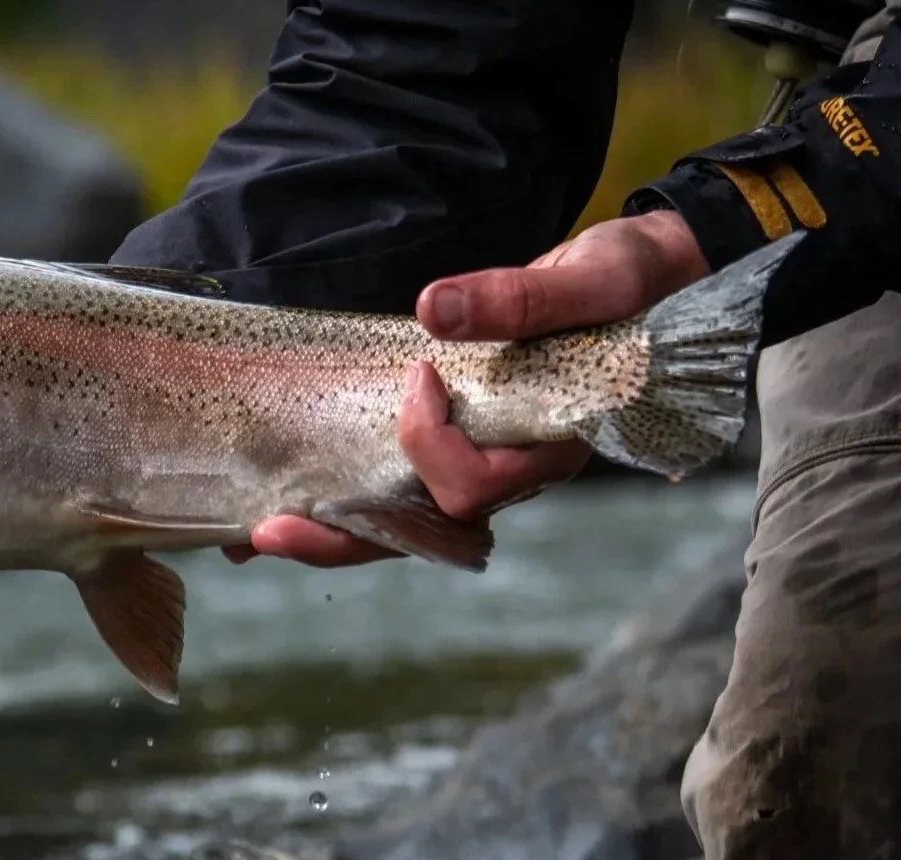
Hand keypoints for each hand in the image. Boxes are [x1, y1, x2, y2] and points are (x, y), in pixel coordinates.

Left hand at [225, 209, 709, 567]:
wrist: (648, 280)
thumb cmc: (629, 286)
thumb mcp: (589, 280)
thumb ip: (522, 299)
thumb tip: (436, 308)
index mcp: (547, 448)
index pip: (472, 486)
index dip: (429, 446)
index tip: (420, 375)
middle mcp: (509, 470)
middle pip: (420, 530)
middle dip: (340, 537)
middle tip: (263, 537)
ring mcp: (479, 459)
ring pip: (400, 519)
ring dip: (329, 528)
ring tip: (252, 534)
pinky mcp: (455, 437)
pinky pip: (394, 482)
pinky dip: (339, 493)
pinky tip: (280, 493)